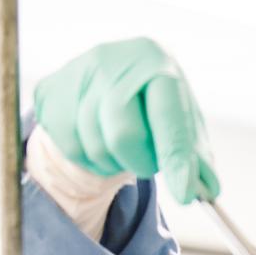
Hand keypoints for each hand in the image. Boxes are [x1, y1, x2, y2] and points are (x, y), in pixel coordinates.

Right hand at [33, 37, 219, 203]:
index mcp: (154, 60)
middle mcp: (112, 60)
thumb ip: (195, 156)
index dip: (175, 158)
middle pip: (124, 135)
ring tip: (122, 147)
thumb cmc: (152, 105)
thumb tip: (206, 188)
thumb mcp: (181, 122)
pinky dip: (90, 160)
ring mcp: (75, 74)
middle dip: (141, 162)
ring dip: (115, 163)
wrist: (105, 80)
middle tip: (147, 161)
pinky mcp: (50, 94)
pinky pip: (71, 150)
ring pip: (96, 148)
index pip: (166, 115)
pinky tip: (97, 141)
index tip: (184, 194)